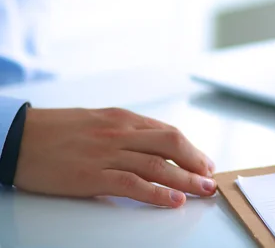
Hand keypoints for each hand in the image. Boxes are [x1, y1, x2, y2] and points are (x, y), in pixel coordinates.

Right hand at [14, 108, 216, 207]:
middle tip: (210, 176)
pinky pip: (132, 184)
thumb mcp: (97, 121)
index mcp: (122, 119)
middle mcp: (120, 133)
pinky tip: (173, 200)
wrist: (17, 137)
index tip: (203, 161)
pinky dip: (156, 193)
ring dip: (185, 179)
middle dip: (195, 161)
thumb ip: (126, 131)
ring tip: (203, 190)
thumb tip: (154, 144)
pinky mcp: (92, 176)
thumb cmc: (56, 130)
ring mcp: (107, 154)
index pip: (167, 132)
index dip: (190, 148)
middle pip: (170, 144)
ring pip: (157, 165)